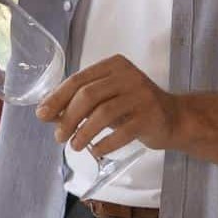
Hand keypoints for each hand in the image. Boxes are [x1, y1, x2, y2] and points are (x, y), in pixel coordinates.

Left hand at [35, 55, 181, 157]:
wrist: (175, 119)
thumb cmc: (133, 108)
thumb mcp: (106, 100)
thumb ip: (80, 104)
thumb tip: (47, 115)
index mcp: (113, 65)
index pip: (78, 79)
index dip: (57, 98)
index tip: (42, 115)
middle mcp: (128, 75)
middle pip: (88, 95)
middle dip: (68, 117)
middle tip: (58, 137)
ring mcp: (141, 94)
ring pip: (103, 113)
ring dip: (84, 132)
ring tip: (74, 146)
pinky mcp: (151, 115)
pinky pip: (122, 132)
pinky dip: (105, 144)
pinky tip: (96, 151)